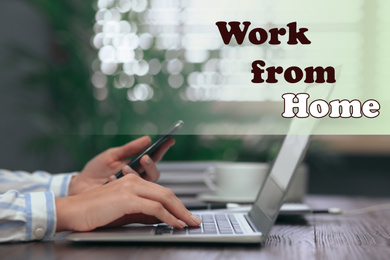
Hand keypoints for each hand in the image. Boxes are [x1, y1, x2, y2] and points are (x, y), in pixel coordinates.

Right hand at [56, 172, 201, 231]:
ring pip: (164, 198)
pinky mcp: (127, 198)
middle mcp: (134, 181)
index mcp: (133, 181)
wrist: (72, 211)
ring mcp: (131, 188)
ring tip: (189, 224)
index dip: (177, 204)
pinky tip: (175, 225)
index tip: (186, 215)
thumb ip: (143, 212)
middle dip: (183, 208)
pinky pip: (155, 208)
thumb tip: (163, 218)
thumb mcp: (124, 212)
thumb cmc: (94, 213)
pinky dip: (168, 217)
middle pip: (166, 193)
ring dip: (180, 213)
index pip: (161, 191)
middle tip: (194, 220)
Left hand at [68, 136, 174, 195]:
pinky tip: (112, 177)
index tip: (169, 140)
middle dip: (151, 165)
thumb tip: (147, 139)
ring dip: (137, 174)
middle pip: (154, 173)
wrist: (78, 187)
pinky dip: (121, 183)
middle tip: (144, 158)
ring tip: (125, 167)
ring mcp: (132, 190)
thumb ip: (130, 149)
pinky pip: (132, 194)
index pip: (154, 157)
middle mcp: (137, 178)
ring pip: (147, 185)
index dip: (163, 149)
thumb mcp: (112, 155)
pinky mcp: (126, 200)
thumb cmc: (95, 171)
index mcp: (136, 166)